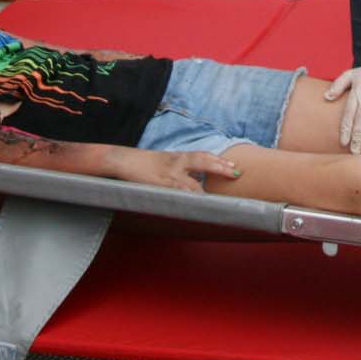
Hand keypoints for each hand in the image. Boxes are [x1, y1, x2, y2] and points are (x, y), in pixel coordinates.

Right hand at [118, 147, 240, 191]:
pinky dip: (187, 197)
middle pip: (203, 162)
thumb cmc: (145, 163)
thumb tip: (197, 180)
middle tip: (236, 174)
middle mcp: (177, 162)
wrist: (124, 159)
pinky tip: (196, 203)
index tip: (233, 166)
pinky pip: (176, 192)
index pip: (203, 156)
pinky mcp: (160, 184)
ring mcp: (169, 174)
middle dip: (221, 168)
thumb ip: (182, 169)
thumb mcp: (167, 162)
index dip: (219, 161)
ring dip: (206, 190)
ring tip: (220, 197)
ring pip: (192, 182)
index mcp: (179, 157)